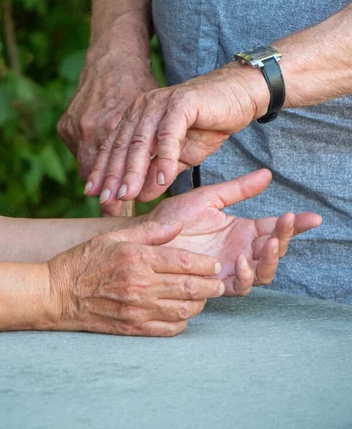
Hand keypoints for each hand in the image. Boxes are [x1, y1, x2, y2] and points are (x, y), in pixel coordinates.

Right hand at [47, 220, 224, 336]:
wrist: (57, 294)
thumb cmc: (84, 260)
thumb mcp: (114, 237)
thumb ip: (149, 231)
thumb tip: (177, 225)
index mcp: (138, 258)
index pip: (185, 262)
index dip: (206, 264)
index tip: (214, 264)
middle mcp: (141, 285)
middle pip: (190, 287)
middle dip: (211, 285)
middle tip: (218, 282)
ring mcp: (137, 309)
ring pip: (183, 310)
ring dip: (199, 304)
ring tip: (204, 297)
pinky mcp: (132, 328)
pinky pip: (168, 329)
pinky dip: (182, 323)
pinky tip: (183, 314)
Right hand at [58, 50, 158, 214]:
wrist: (111, 59)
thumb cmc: (139, 86)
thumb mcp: (150, 111)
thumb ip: (154, 144)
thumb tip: (159, 181)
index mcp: (115, 123)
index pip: (116, 168)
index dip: (119, 190)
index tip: (123, 209)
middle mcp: (91, 127)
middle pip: (96, 172)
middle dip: (105, 192)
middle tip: (111, 209)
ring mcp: (76, 126)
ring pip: (85, 165)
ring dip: (96, 178)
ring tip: (104, 197)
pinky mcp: (65, 124)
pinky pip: (76, 152)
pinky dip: (89, 159)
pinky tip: (97, 168)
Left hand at [84, 65, 266, 204]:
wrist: (239, 96)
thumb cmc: (207, 125)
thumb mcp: (179, 157)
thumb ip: (158, 173)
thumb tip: (140, 197)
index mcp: (137, 117)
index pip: (114, 146)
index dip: (103, 171)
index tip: (92, 193)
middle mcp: (144, 107)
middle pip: (123, 145)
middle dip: (113, 175)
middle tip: (105, 200)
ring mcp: (161, 103)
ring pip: (142, 141)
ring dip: (134, 171)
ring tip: (129, 195)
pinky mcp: (182, 103)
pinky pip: (169, 134)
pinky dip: (165, 158)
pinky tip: (162, 180)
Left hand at [145, 169, 321, 295]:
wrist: (148, 235)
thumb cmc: (174, 217)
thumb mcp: (209, 198)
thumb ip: (238, 189)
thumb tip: (267, 174)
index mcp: (242, 230)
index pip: (274, 228)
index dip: (294, 225)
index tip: (312, 218)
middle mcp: (240, 250)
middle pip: (274, 251)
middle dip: (285, 239)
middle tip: (286, 223)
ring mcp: (229, 267)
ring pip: (263, 272)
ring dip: (270, 259)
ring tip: (268, 244)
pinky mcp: (216, 281)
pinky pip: (240, 285)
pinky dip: (245, 275)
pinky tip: (241, 260)